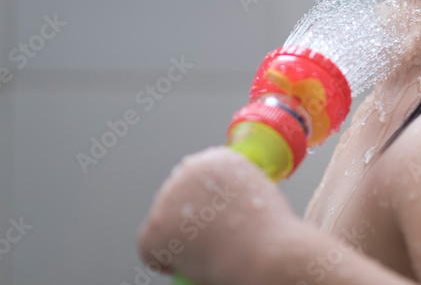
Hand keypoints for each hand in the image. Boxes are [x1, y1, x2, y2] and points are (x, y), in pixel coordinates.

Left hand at [138, 145, 297, 284]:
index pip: (197, 180)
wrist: (264, 254)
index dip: (204, 205)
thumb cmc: (270, 234)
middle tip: (211, 240)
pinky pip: (150, 250)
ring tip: (208, 250)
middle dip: (187, 221)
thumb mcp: (260, 194)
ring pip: (163, 224)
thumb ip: (234, 188)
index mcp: (216, 158)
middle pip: (176, 199)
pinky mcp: (155, 227)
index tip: (216, 220)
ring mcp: (168, 198)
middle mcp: (189, 169)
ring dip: (179, 239)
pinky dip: (165, 262)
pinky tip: (192, 262)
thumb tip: (223, 203)